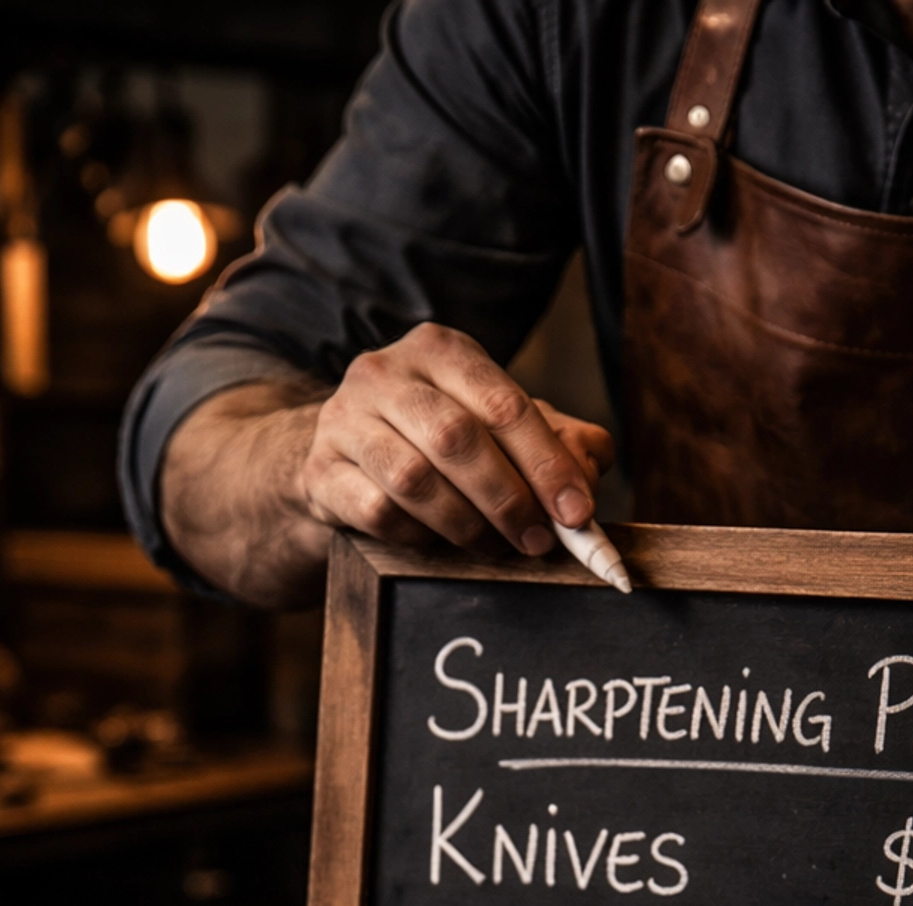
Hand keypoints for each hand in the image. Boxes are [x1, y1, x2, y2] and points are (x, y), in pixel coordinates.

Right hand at [161, 326, 613, 607]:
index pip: (505, 404)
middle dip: (507, 498)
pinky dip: (418, 537)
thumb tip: (592, 466)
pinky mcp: (319, 470)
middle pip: (457, 438)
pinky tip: (437, 544)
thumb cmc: (437, 444)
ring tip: (493, 547)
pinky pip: (376, 512)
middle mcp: (386, 372)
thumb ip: (557, 440)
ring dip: (466, 524)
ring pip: (414, 479)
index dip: (546, 465)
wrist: (342, 461)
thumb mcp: (500, 429)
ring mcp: (344, 420)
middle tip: (536, 542)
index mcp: (441, 350)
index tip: (577, 514)